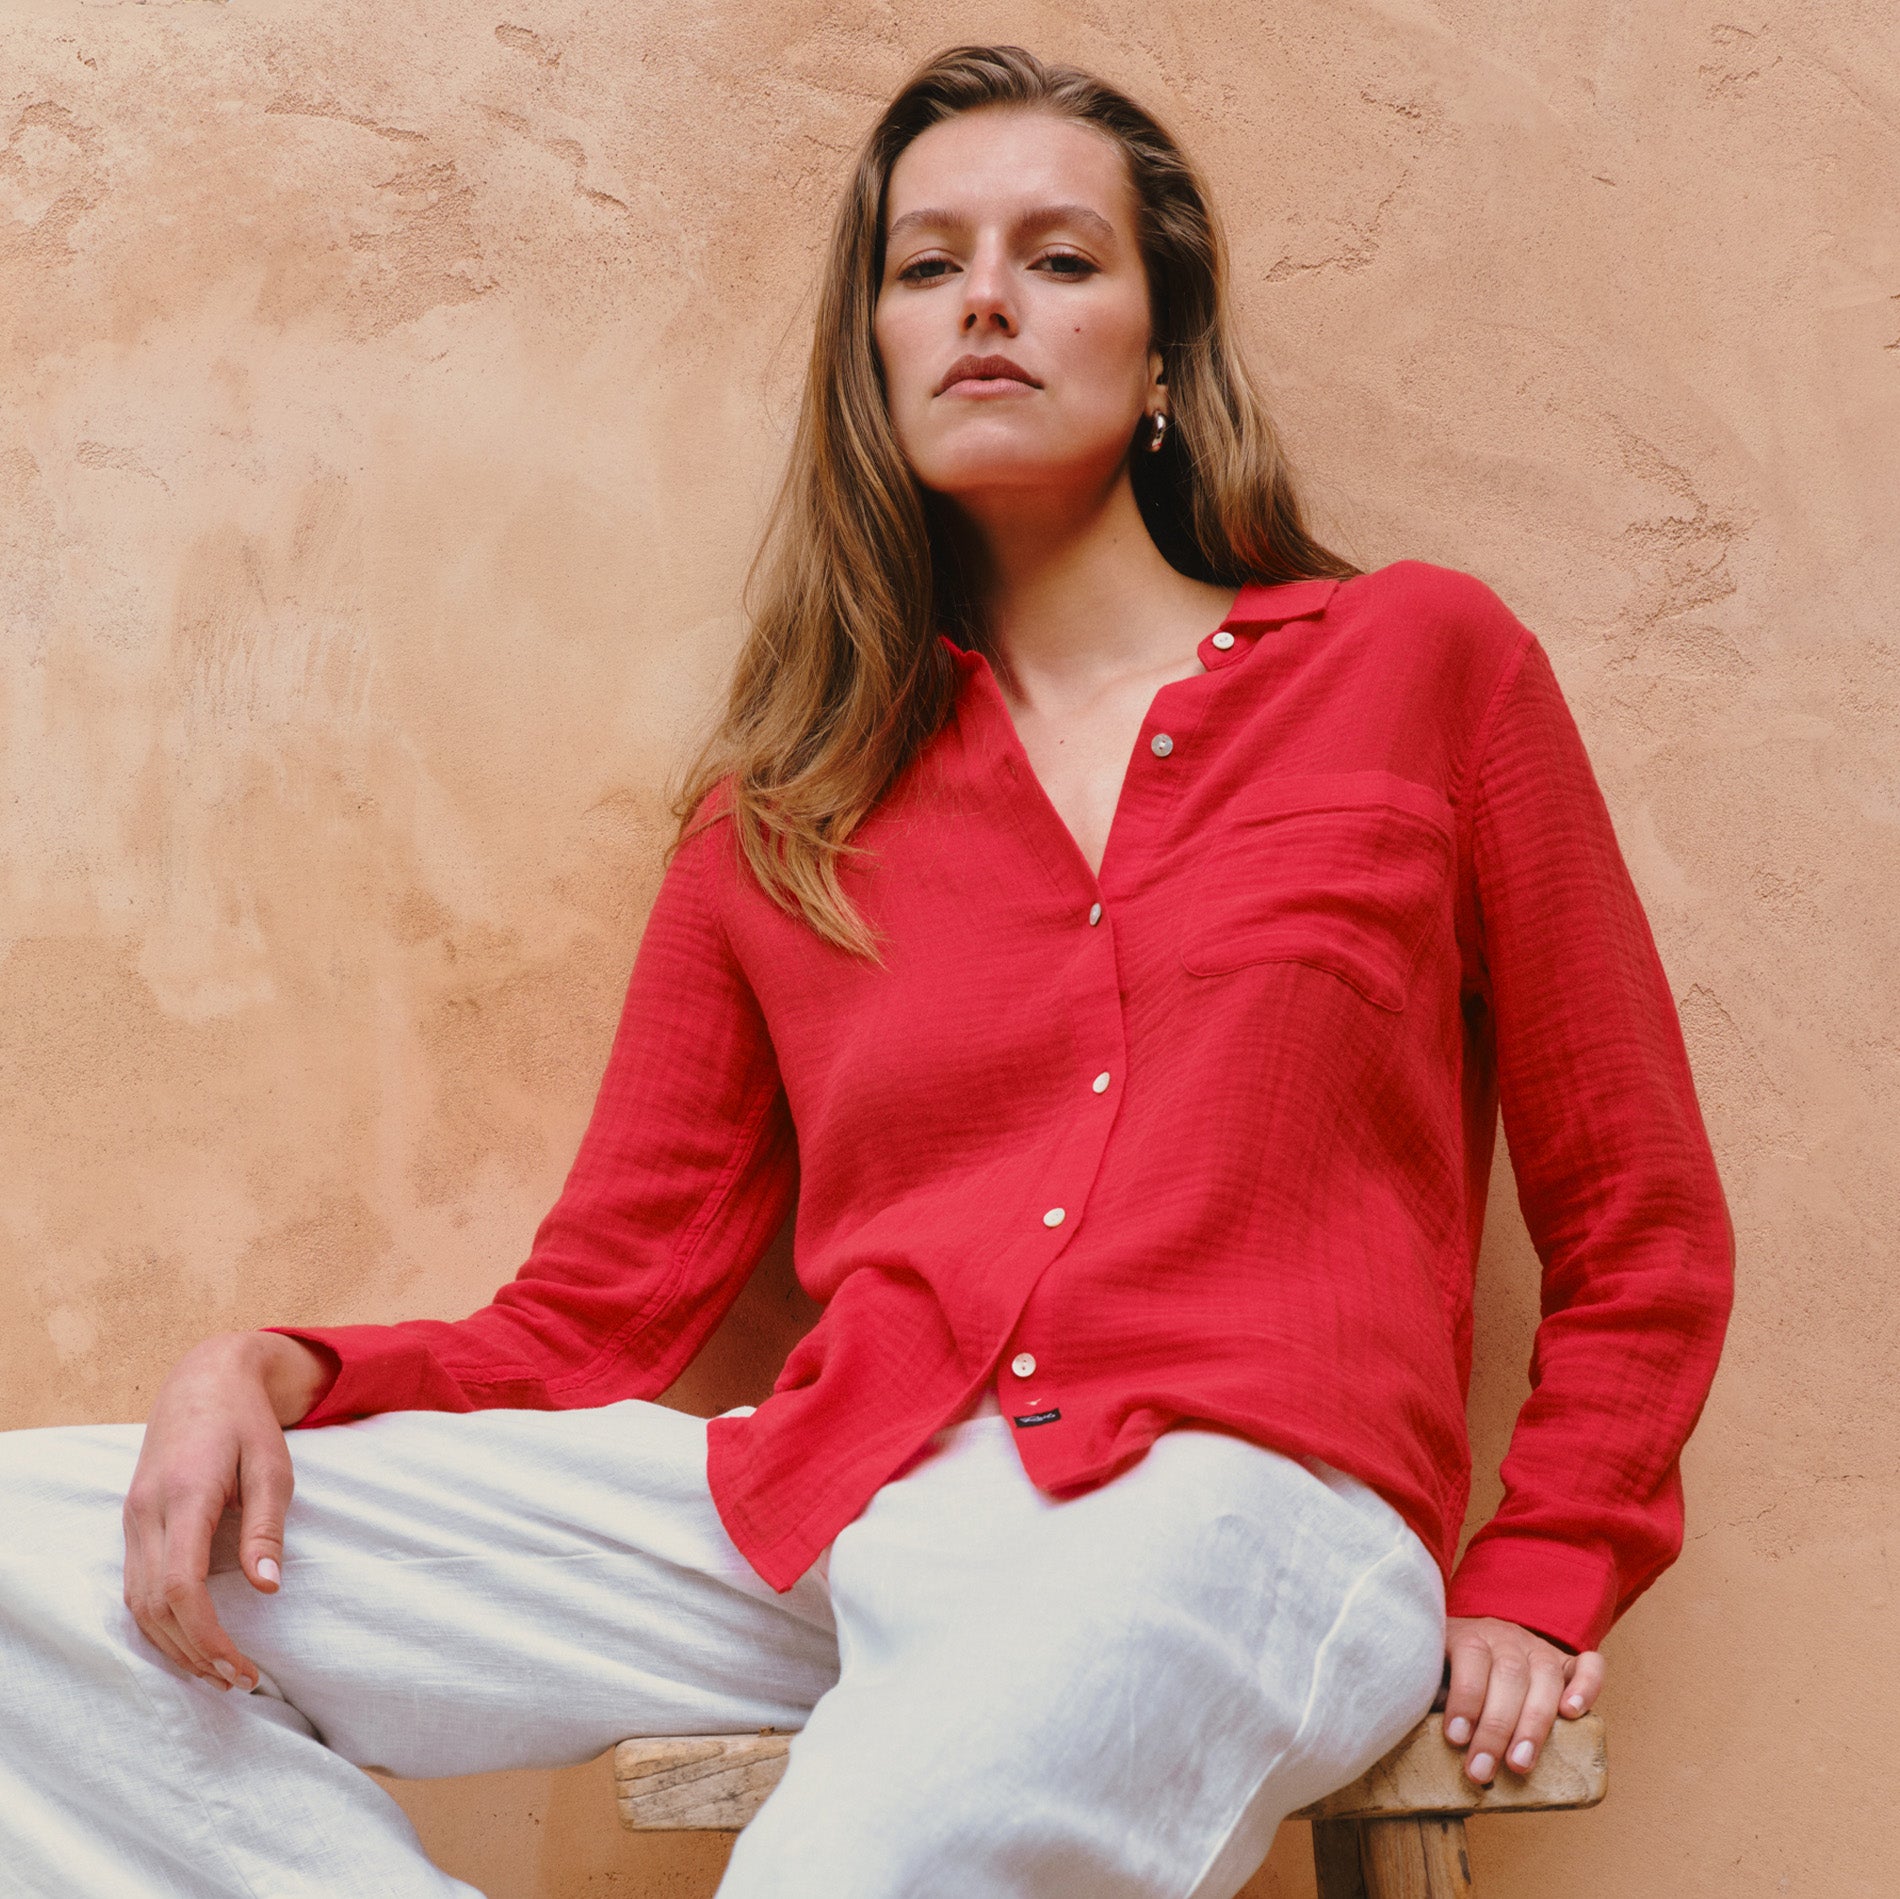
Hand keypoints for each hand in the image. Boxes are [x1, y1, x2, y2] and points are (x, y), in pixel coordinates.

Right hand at [121, 1331, 331, 1690]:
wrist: (204, 1380)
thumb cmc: (247, 1422)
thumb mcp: (273, 1467)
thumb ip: (266, 1529)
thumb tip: (267, 1590)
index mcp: (184, 1497)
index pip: (180, 1587)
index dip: (206, 1636)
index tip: (240, 1667)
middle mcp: (146, 1513)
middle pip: (153, 1606)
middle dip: (192, 1653)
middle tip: (237, 1681)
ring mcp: (132, 1519)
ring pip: (135, 1603)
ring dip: (172, 1645)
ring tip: (217, 1672)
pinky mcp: (133, 1523)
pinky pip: (134, 1586)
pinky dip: (158, 1621)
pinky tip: (189, 1640)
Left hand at [1436, 1615, 1605, 1784]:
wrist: (1477, 1639)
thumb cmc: (1450, 1670)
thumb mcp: (1434, 1675)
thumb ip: (1435, 1697)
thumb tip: (1431, 1737)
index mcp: (1469, 1636)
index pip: (1471, 1658)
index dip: (1465, 1698)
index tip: (1456, 1738)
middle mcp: (1506, 1638)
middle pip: (1509, 1675)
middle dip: (1496, 1728)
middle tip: (1482, 1768)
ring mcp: (1538, 1648)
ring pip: (1545, 1676)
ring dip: (1534, 1724)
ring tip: (1519, 1763)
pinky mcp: (1566, 1662)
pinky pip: (1589, 1665)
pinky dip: (1587, 1687)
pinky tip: (1573, 1713)